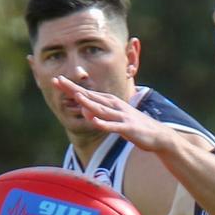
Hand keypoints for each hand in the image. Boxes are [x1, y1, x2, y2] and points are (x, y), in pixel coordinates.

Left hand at [52, 76, 174, 152]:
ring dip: (88, 103)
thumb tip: (85, 110)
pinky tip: (94, 121)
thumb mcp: (115, 117)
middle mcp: (115, 106)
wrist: (158, 135)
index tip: (56, 80)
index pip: (88, 93)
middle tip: (57, 80)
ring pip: (101, 109)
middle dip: (74, 89)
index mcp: (111, 102)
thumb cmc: (134, 126)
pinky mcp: (128, 128)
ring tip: (75, 96)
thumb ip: (99, 113)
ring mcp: (121, 116)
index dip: (71, 87)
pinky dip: (103, 123)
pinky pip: (113, 126)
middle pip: (91, 96)